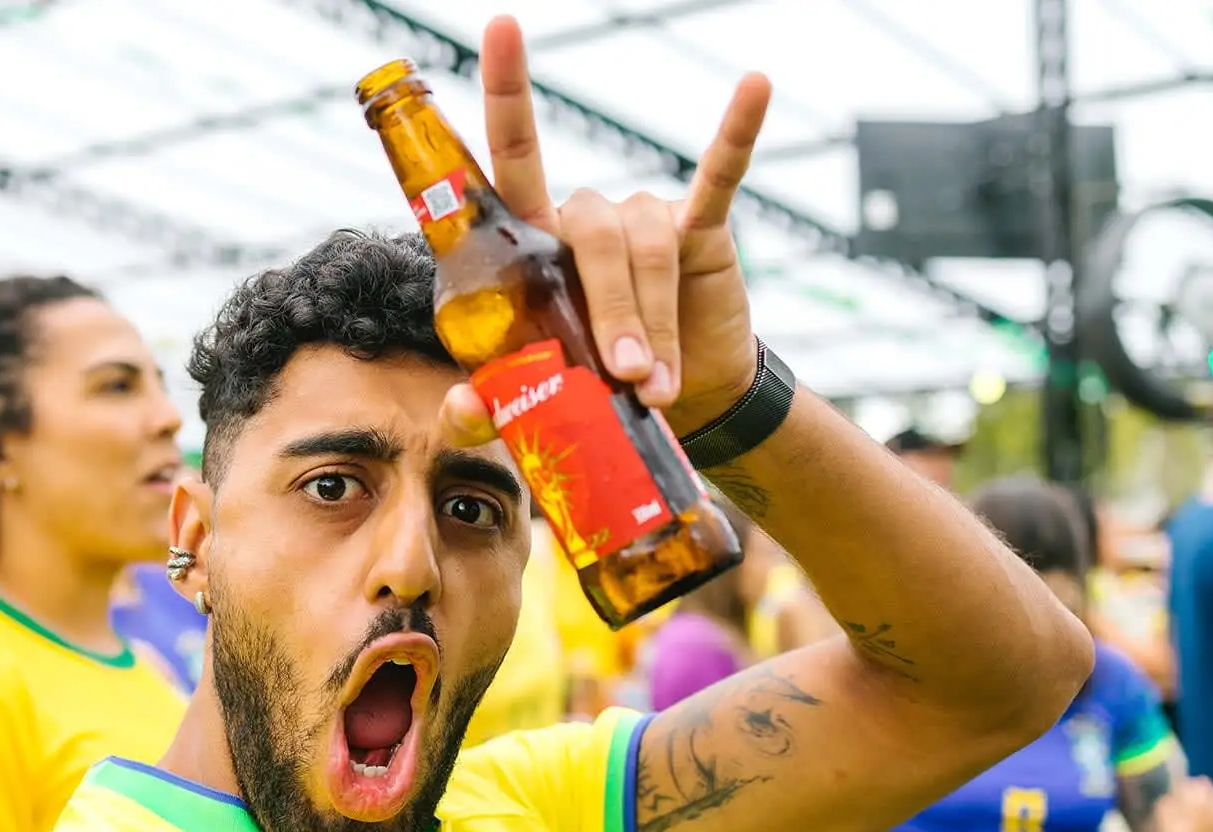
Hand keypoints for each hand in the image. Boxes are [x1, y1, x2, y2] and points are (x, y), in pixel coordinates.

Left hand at [440, 16, 771, 445]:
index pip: (511, 159)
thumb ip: (490, 404)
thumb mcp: (535, 403)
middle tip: (626, 381)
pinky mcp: (698, 228)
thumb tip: (457, 412)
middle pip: (589, 238)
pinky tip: (755, 86)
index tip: (501, 26)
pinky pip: (717, 177)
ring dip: (653, 320)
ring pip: (644, 250)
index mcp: (535, 245)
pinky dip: (735, 134)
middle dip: (611, 313)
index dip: (508, 93)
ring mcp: (643, 219)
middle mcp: (584, 219)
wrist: (681, 405)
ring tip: (655, 388)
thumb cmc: (594, 390)